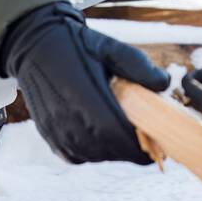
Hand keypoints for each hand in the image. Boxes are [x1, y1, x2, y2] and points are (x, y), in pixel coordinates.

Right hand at [0, 1, 169, 163]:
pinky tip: (101, 137)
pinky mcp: (48, 134)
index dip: (137, 145)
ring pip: (91, 155)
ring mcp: (54, 128)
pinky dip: (92, 152)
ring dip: (112, 151)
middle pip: (106, 149)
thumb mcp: (111, 47)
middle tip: (147, 141)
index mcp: (83, 94)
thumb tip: (164, 85)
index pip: (115, 133)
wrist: (36, 45)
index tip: (156, 146)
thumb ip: (139, 66)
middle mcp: (66, 116)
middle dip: (129, 149)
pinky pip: (75, 156)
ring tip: (125, 137)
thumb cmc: (77, 45)